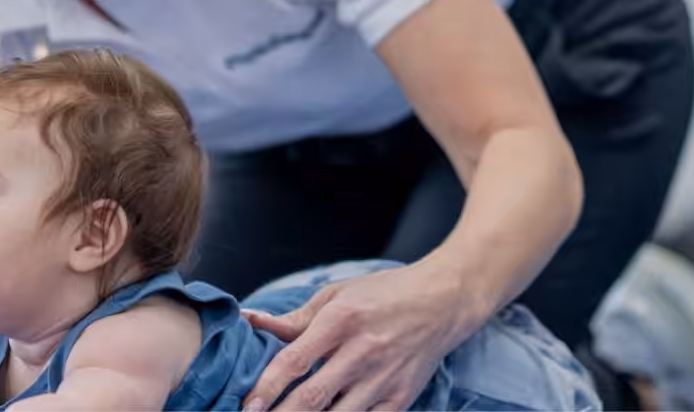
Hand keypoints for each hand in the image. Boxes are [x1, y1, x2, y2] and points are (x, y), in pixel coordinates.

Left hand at [240, 261, 480, 410]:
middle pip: (311, 398)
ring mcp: (384, 378)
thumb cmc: (385, 293)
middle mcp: (362, 352)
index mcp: (341, 320)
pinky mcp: (401, 397)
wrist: (445, 300)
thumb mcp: (338, 294)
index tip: (248, 406)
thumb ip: (295, 317)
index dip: (267, 388)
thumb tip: (253, 321)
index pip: (294, 361)